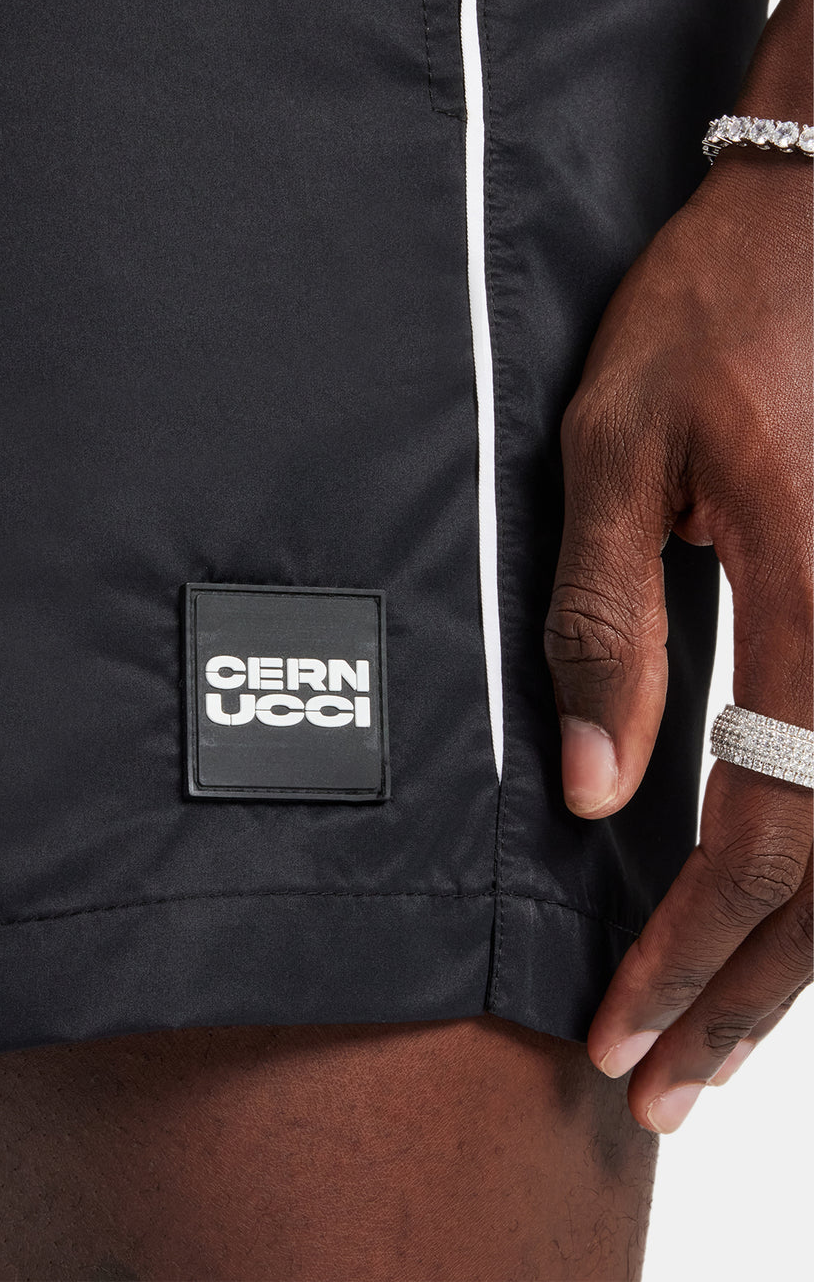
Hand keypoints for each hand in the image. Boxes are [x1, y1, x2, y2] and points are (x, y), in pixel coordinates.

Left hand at [544, 148, 812, 1132]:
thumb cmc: (716, 311)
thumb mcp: (621, 448)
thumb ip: (607, 620)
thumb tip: (601, 790)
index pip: (761, 837)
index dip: (689, 951)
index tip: (616, 1030)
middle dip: (749, 996)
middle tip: (662, 1082)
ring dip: (806, 959)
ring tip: (720, 1038)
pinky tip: (791, 914)